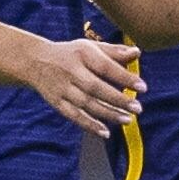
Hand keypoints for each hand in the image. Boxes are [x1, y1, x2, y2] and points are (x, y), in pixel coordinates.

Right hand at [21, 36, 144, 131]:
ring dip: (107, 114)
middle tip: (137, 108)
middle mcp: (71, 71)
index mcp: (83, 54)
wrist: (35, 61)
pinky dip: (89, 125)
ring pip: (86, 104)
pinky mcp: (56, 102)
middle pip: (95, 88)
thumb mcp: (91, 47)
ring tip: (127, 120)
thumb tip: (138, 52)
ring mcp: (62, 88)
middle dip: (118, 99)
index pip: (106, 67)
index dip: (124, 78)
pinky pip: (73, 115)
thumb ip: (114, 51)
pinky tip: (105, 132)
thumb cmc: (71, 54)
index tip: (142, 87)